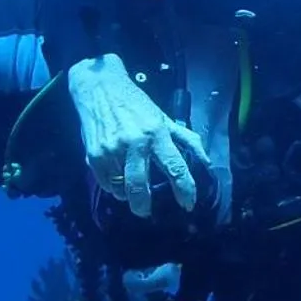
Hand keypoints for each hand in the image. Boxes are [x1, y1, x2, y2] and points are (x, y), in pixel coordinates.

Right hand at [67, 55, 209, 218]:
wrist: (99, 88)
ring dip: (127, 195)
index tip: (188, 204)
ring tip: (131, 189)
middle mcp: (134, 143)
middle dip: (143, 206)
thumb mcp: (164, 118)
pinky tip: (118, 176)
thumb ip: (187, 140)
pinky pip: (106, 184)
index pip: (175, 166)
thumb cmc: (136, 104)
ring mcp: (111, 150)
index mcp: (156, 133)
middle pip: (139, 186)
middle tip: (146, 212)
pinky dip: (114, 186)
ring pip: (121, 188)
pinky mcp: (94, 155)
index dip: (184, 189)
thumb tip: (207, 162)